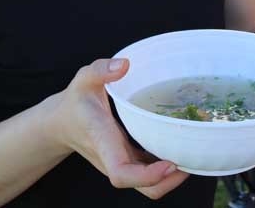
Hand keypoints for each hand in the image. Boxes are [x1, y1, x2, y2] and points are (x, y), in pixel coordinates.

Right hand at [47, 58, 187, 198]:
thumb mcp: (83, 79)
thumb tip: (125, 65)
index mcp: (104, 142)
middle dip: (170, 182)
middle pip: (143, 189)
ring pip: (149, 186)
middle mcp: (114, 159)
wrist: (60, 123)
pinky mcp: (128, 160)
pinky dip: (166, 167)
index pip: (121, 173)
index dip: (147, 176)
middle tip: (192, 159)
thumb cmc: (75, 101)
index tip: (170, 164)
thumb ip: (100, 69)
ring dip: (172, 177)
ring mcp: (122, 162)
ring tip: (194, 153)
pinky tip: (181, 146)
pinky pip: (149, 172)